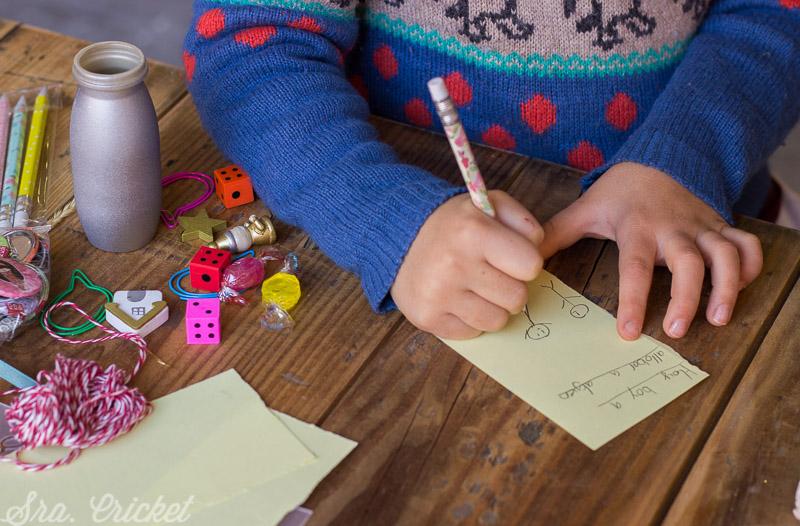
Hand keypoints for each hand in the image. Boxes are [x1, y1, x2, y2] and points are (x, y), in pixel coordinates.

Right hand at [392, 191, 543, 338]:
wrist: (400, 237)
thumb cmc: (455, 223)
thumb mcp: (489, 203)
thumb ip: (522, 220)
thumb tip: (540, 247)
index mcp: (474, 233)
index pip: (531, 266)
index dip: (524, 262)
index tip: (508, 256)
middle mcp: (455, 265)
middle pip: (517, 298)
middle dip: (510, 287)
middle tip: (489, 272)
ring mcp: (439, 295)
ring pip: (497, 320)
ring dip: (492, 306)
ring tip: (473, 286)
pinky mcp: (428, 318)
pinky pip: (473, 332)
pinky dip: (470, 319)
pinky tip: (456, 298)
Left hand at [540, 163, 762, 339]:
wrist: (659, 156)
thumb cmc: (620, 191)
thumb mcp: (586, 208)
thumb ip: (556, 234)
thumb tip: (525, 259)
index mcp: (637, 227)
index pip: (635, 266)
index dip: (632, 299)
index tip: (628, 331)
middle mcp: (673, 229)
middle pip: (688, 263)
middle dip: (686, 297)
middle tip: (674, 330)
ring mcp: (701, 226)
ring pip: (724, 255)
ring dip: (727, 286)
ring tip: (718, 319)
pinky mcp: (720, 226)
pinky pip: (746, 244)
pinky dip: (752, 266)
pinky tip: (743, 289)